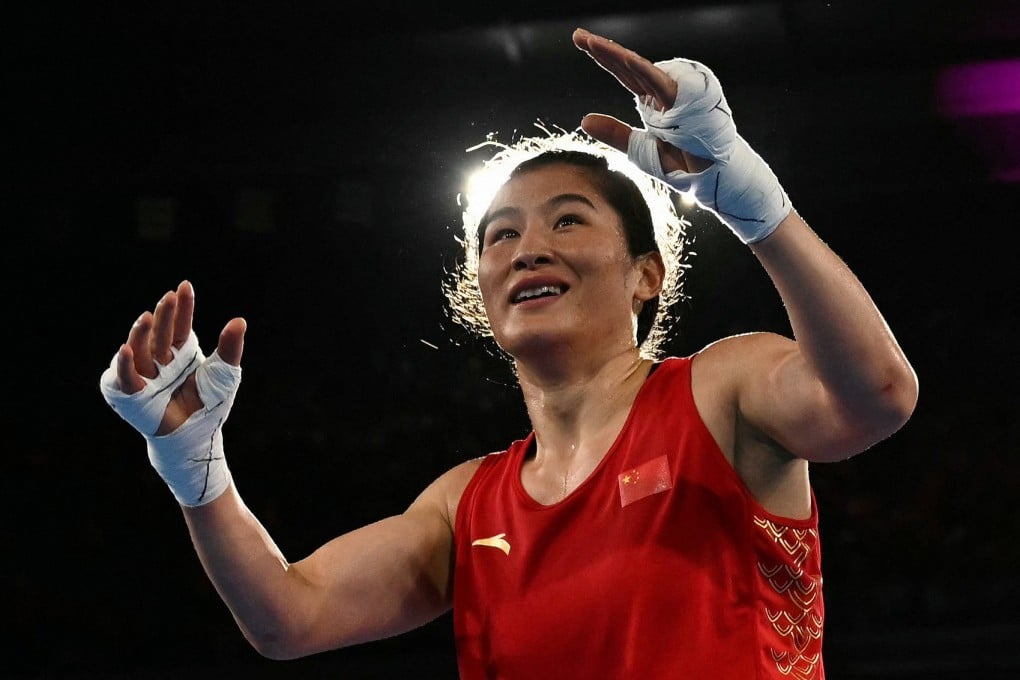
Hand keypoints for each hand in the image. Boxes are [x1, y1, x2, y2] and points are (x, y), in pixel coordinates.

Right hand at [114, 280, 245, 435]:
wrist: (198, 436)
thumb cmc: (210, 405)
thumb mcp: (225, 373)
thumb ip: (230, 348)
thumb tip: (239, 321)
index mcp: (181, 352)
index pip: (180, 325)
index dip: (182, 307)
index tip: (185, 286)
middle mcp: (161, 360)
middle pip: (160, 334)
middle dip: (164, 316)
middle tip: (168, 298)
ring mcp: (146, 376)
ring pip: (140, 350)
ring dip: (141, 333)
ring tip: (147, 316)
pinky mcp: (133, 395)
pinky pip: (126, 378)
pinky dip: (125, 365)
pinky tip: (126, 350)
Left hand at [572, 28, 710, 173]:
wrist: (711, 177)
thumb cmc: (684, 163)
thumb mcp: (638, 149)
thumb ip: (614, 133)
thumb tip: (584, 120)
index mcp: (652, 100)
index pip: (623, 74)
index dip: (603, 58)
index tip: (581, 41)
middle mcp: (662, 92)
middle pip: (628, 67)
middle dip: (603, 49)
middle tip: (578, 35)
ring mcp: (674, 93)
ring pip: (641, 69)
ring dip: (616, 55)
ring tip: (591, 42)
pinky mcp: (686, 100)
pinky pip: (661, 82)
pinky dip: (644, 70)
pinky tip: (624, 58)